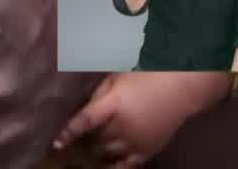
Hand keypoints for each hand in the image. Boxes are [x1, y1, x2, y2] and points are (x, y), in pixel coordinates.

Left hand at [53, 72, 227, 167]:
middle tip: (75, 140)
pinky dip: (113, 167)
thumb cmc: (145, 77)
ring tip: (87, 149)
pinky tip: (103, 166)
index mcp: (114, 106)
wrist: (180, 88)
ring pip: (107, 154)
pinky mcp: (149, 151)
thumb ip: (98, 96)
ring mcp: (137, 142)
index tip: (56, 143)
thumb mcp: (116, 79)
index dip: (69, 133)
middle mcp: (124, 127)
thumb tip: (83, 111)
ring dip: (95, 152)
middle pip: (95, 140)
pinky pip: (127, 166)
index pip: (86, 122)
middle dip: (83, 140)